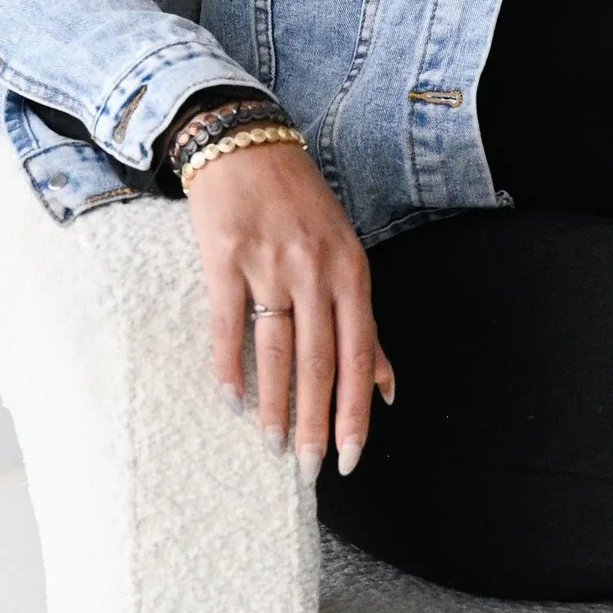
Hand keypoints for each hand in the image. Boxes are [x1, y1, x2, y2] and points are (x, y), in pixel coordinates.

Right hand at [180, 141, 394, 476]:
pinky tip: (231, 399)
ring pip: (277, 349)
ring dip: (275, 404)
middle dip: (318, 422)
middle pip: (320, 362)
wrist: (247, 142)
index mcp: (351, 274)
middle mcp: (316, 271)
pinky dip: (229, 364)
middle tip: (311, 470)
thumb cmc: (300, 205)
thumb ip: (364, 325)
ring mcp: (270, 264)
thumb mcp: (346, 256)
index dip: (357, 412)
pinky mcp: (226, 256)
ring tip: (273, 445)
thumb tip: (387, 388)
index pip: (359, 357)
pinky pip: (228, 321)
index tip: (352, 457)